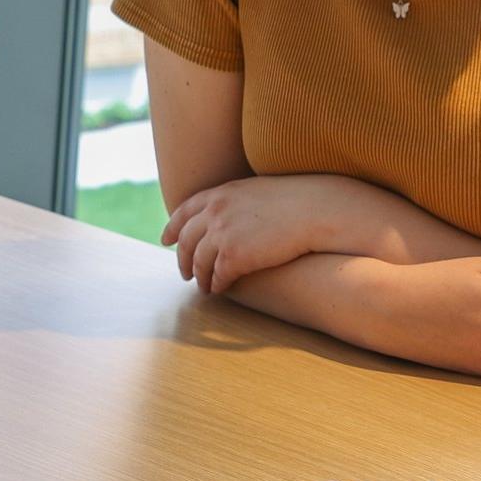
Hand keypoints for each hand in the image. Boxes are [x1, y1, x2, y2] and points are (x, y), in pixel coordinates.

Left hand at [164, 176, 325, 293]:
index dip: (172, 228)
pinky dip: (216, 284)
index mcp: (219, 194)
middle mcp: (215, 212)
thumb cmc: (295, 200)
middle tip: (185, 273)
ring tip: (204, 287)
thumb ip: (234, 202)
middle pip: (187, 241)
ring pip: (199, 262)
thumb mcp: (255, 191)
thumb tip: (227, 215)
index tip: (166, 240)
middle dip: (183, 259)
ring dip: (200, 277)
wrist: (315, 210)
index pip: (184, 212)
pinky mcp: (234, 257)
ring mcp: (222, 234)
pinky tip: (220, 289)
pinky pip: (217, 276)